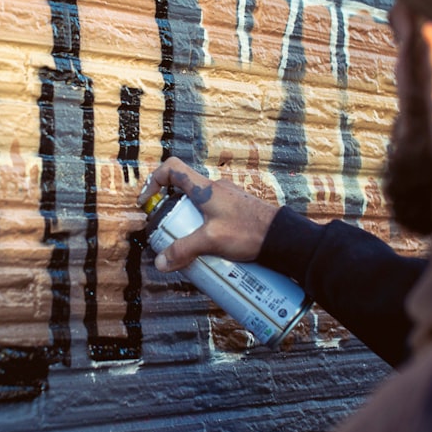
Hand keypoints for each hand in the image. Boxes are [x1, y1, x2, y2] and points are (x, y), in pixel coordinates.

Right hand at [136, 157, 278, 271]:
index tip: (148, 201)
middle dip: (171, 211)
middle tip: (168, 232)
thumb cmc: (249, 231)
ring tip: (189, 245)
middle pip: (183, 191)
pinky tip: (210, 248)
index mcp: (205, 188)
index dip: (154, 180)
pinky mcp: (238, 211)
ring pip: (199, 206)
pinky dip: (205, 228)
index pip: (172, 168)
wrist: (283, 237)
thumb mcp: (210, 240)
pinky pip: (214, 215)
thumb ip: (183, 250)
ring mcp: (228, 199)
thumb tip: (160, 262)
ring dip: (189, 222)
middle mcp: (215, 189)